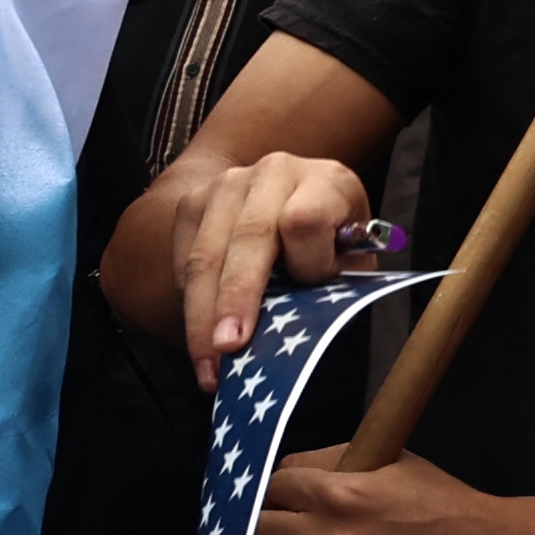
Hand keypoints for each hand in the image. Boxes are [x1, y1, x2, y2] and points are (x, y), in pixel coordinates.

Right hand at [160, 148, 373, 383]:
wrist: (293, 199)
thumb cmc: (332, 243)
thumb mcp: (351, 260)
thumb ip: (337, 284)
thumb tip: (305, 331)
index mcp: (326, 180)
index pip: (304, 221)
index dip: (306, 265)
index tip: (309, 295)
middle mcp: (274, 172)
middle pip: (247, 238)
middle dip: (235, 298)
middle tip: (228, 348)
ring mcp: (226, 184)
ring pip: (206, 254)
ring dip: (201, 313)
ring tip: (206, 362)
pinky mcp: (191, 202)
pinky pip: (183, 261)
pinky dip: (189, 301)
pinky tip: (200, 333)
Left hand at [243, 450, 534, 534]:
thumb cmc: (444, 506)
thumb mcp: (395, 463)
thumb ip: (335, 461)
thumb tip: (289, 471)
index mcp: (341, 493)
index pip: (273, 484)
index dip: (275, 489)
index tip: (280, 497)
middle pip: (256, 527)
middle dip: (257, 524)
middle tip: (266, 528)